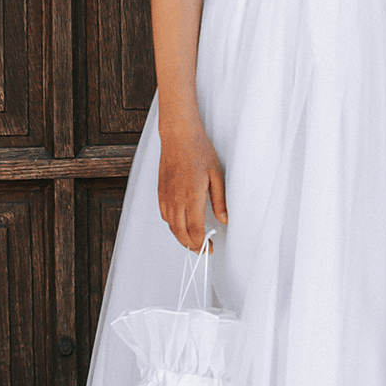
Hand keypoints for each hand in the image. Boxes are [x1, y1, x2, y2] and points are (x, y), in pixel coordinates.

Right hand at [157, 120, 227, 251]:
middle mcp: (176, 199)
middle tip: (203, 250)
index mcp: (192, 196)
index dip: (201, 244)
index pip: (195, 230)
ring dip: (181, 237)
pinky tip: (181, 225)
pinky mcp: (160, 192)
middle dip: (191, 246)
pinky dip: (172, 225)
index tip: (209, 248)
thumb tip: (224, 220)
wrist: (178, 136)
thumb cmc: (199, 151)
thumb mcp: (217, 175)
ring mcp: (166, 196)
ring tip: (193, 240)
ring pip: (171, 226)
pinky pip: (164, 216)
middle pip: (180, 233)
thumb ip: (220, 200)